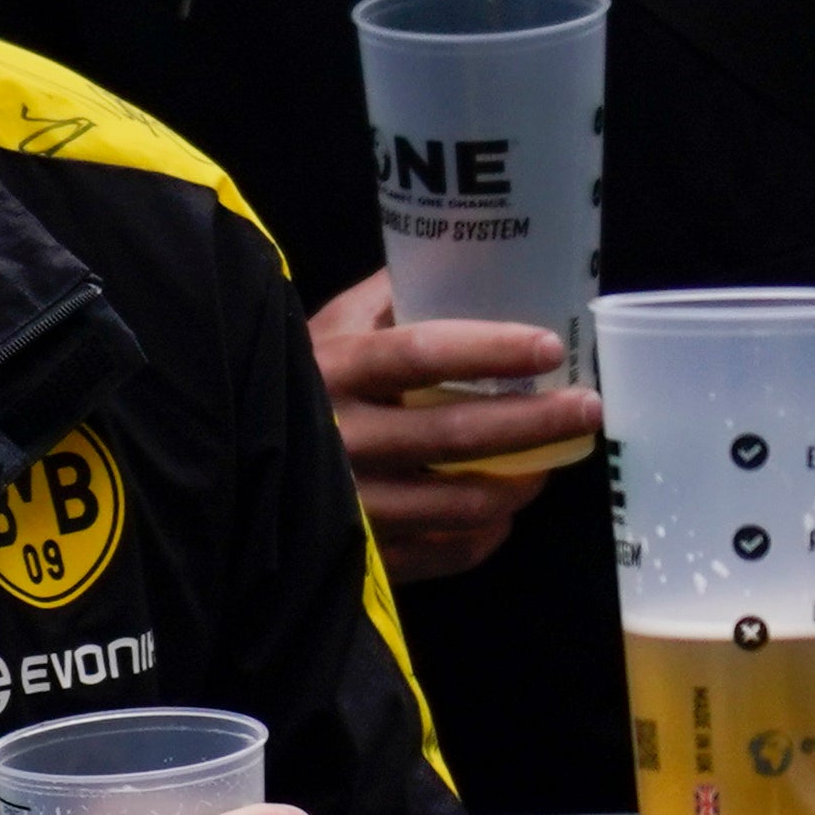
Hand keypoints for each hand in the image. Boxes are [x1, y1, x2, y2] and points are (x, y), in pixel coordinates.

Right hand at [306, 271, 600, 581]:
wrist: (228, 457)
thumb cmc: (290, 382)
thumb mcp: (321, 331)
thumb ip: (382, 302)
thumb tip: (456, 259)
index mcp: (333, 371)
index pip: (419, 354)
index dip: (489, 349)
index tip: (550, 345)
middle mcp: (341, 439)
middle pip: (456, 434)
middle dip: (535, 422)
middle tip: (587, 407)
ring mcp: (352, 503)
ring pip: (462, 503)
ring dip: (522, 482)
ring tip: (552, 462)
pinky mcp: (363, 554)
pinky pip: (447, 551)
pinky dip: (488, 533)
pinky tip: (501, 511)